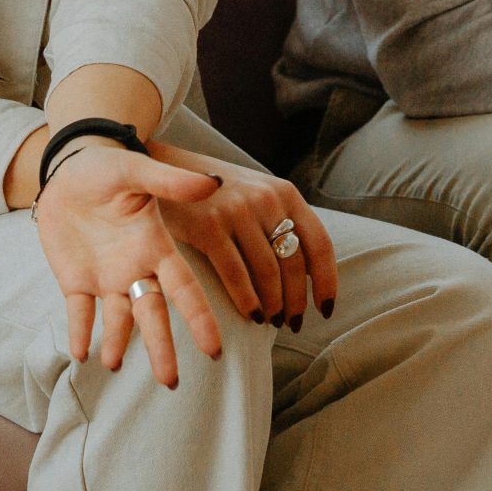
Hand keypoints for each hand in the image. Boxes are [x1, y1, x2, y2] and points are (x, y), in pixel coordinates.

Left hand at [32, 142, 224, 386]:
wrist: (70, 168)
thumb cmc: (109, 167)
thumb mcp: (136, 170)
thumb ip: (170, 181)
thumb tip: (213, 181)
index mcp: (156, 246)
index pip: (183, 288)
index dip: (198, 318)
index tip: (213, 349)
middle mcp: (136, 269)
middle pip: (152, 314)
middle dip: (161, 347)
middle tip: (170, 382)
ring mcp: (107, 278)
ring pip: (117, 320)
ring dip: (116, 343)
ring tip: (113, 364)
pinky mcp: (76, 280)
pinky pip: (79, 313)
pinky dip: (79, 332)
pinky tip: (81, 353)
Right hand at [147, 145, 339, 331]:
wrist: (164, 167)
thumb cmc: (215, 191)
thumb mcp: (256, 193)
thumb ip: (280, 221)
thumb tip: (308, 274)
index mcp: (284, 192)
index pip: (319, 243)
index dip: (327, 281)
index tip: (325, 308)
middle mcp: (265, 199)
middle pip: (294, 263)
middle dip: (297, 301)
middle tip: (293, 323)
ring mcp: (236, 210)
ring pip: (268, 273)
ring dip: (273, 306)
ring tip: (271, 322)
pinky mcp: (208, 225)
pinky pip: (236, 274)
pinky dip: (247, 301)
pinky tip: (249, 315)